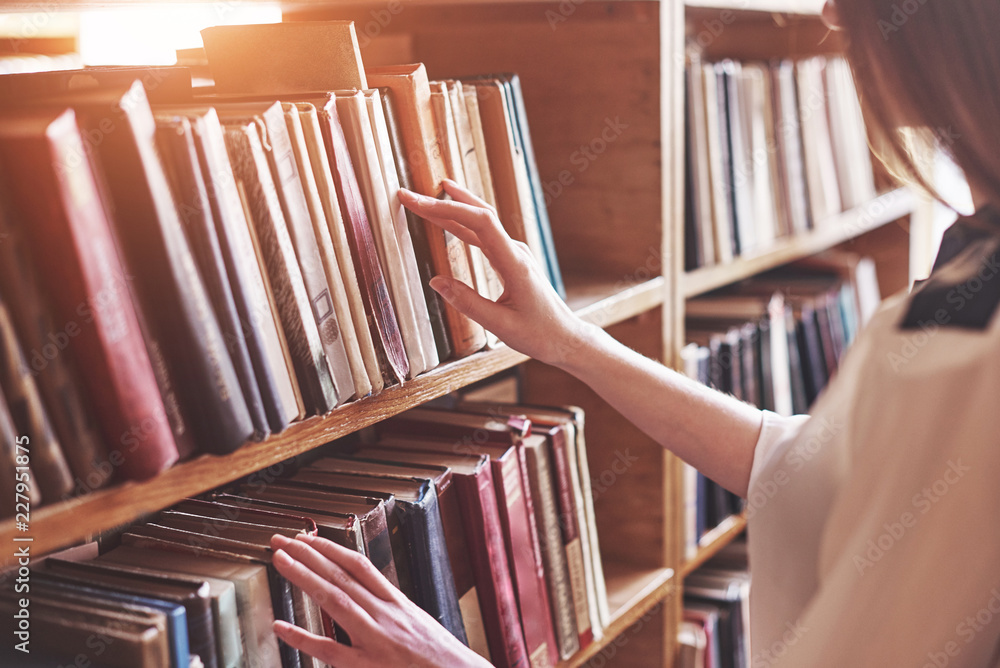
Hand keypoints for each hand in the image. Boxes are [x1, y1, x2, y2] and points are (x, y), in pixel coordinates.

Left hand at [270, 533, 489, 667]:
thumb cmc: (439, 657)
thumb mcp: (418, 621)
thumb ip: (391, 608)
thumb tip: (367, 594)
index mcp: (397, 602)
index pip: (359, 565)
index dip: (331, 548)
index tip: (308, 538)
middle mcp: (385, 614)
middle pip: (341, 576)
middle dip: (309, 554)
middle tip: (281, 540)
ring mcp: (375, 639)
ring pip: (334, 600)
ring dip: (304, 577)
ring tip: (280, 560)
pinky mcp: (367, 667)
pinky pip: (330, 650)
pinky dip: (303, 638)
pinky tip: (280, 626)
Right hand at [398, 179, 595, 367]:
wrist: (565, 338)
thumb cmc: (539, 334)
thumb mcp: (501, 326)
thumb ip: (468, 303)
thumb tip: (435, 281)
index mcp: (515, 263)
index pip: (480, 222)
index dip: (448, 209)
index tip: (419, 203)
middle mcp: (515, 252)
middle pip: (478, 215)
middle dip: (443, 202)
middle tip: (410, 194)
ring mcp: (514, 254)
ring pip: (481, 222)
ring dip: (452, 208)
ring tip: (425, 198)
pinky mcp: (511, 260)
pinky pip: (484, 235)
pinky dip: (462, 224)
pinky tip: (450, 219)